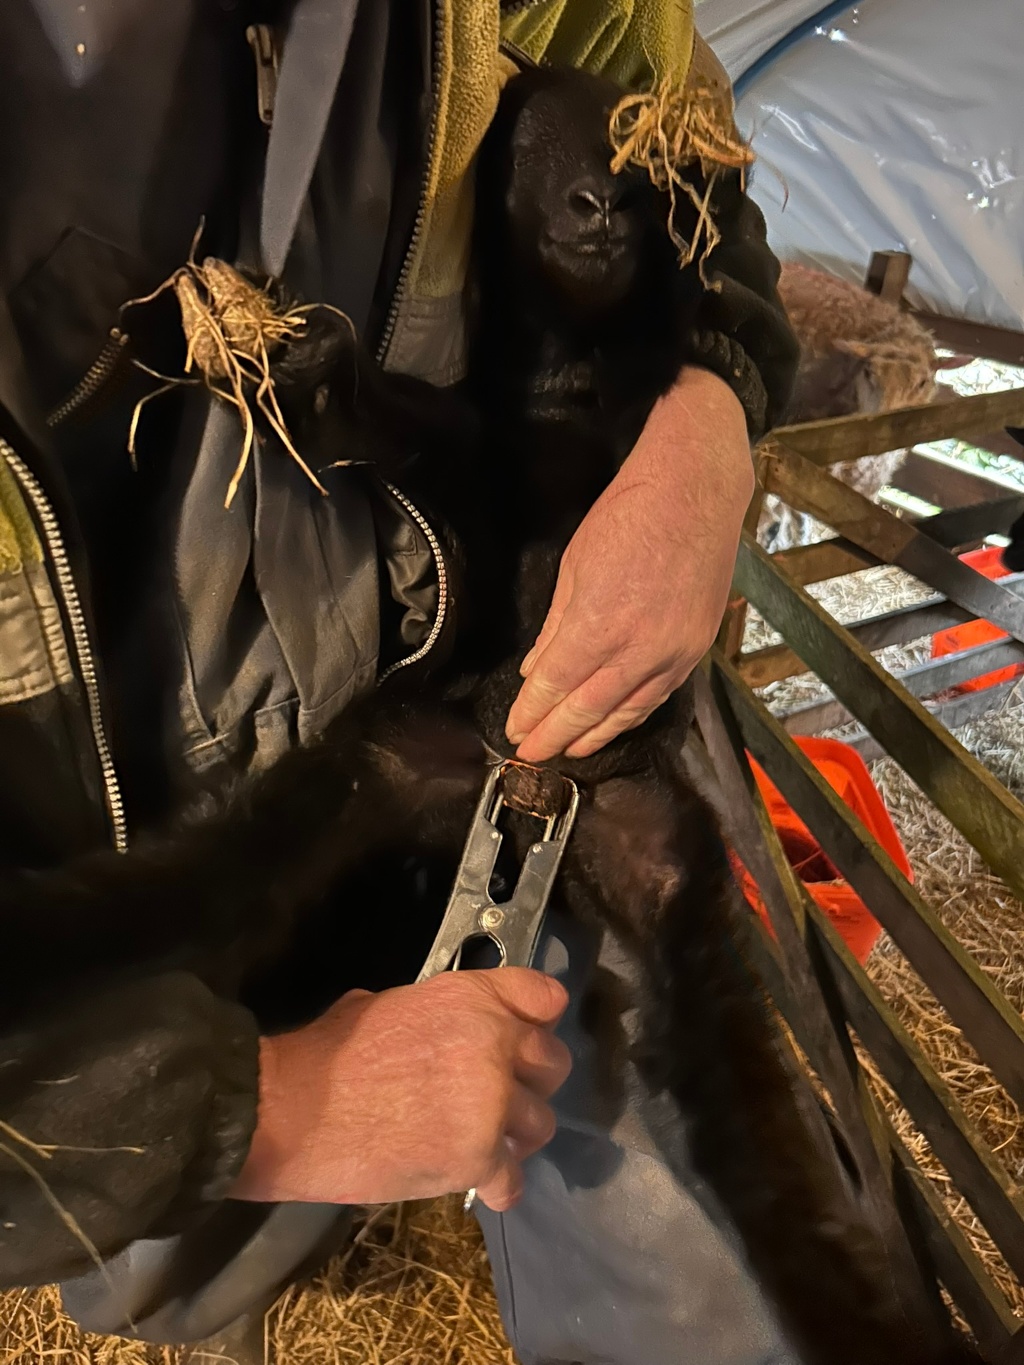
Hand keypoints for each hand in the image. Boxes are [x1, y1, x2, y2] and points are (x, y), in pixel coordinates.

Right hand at [231, 969, 570, 1212]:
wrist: (293, 1112)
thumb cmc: (327, 1054)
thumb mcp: (384, 1004)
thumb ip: (434, 1011)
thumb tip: (435, 1024)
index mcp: (470, 998)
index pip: (544, 997)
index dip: (537, 1017)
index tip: (524, 1035)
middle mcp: (494, 1045)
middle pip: (553, 1062)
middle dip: (532, 1079)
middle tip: (502, 1094)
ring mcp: (491, 1105)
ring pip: (542, 1123)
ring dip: (516, 1133)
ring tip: (484, 1140)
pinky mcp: (477, 1160)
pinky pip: (513, 1178)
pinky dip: (498, 1185)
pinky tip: (480, 1182)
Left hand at [506, 368, 752, 761]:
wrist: (695, 493)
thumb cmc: (627, 517)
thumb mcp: (575, 567)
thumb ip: (555, 629)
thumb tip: (534, 671)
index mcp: (598, 624)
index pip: (555, 685)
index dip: (532, 713)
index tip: (514, 731)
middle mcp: (638, 649)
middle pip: (589, 710)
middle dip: (555, 736)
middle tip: (531, 754)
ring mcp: (673, 653)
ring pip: (627, 711)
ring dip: (594, 736)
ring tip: (568, 751)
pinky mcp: (696, 649)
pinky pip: (657, 696)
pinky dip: (630, 716)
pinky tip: (613, 724)